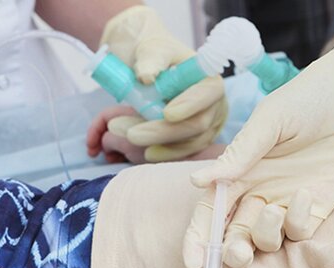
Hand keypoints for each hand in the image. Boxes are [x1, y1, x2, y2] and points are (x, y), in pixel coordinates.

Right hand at [86, 106, 146, 163]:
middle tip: (94, 155)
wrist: (172, 156)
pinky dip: (119, 152)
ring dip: (109, 149)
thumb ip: (107, 140)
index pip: (103, 116)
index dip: (93, 130)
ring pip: (117, 138)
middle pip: (109, 127)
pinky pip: (126, 145)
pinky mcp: (144, 143)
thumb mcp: (121, 141)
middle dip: (99, 141)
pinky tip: (118, 161)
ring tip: (109, 160)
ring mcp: (139, 132)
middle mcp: (133, 119)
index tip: (90, 146)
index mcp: (126, 113)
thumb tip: (106, 144)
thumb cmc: (145, 145)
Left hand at [100, 6, 227, 161]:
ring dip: (153, 142)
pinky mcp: (190, 141)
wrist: (148, 67)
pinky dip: (156, 152)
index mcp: (209, 80)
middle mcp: (213, 107)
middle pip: (196, 125)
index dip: (190, 106)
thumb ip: (150, 59)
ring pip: (186, 144)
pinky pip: (177, 152)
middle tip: (131, 133)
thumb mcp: (151, 49)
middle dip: (163, 132)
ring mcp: (205, 128)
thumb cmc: (155, 54)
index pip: (207, 94)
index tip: (167, 114)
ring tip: (120, 132)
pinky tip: (136, 150)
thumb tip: (147, 76)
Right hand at [182, 0, 333, 267]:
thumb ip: (239, 155)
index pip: (211, 211)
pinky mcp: (317, 209)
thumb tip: (197, 182)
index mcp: (240, 173)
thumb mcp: (268, 121)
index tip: (191, 261)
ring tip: (270, 211)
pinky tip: (306, 194)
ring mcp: (287, 203)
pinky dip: (296, 222)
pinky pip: (299, 232)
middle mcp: (260, 192)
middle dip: (230, 251)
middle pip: (235, 234)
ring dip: (261, 237)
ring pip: (265, 241)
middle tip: (236, 252)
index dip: (198, 238)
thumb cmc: (307, 100)